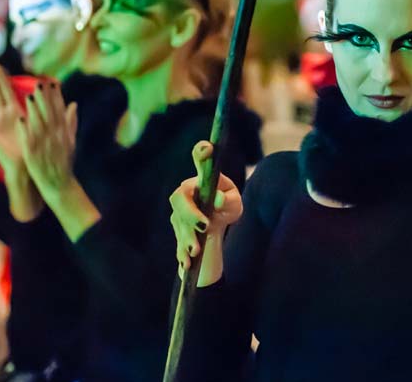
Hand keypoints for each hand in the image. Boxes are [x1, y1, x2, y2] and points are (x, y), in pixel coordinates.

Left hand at [15, 80, 77, 204]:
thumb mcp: (71, 141)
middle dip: (45, 99)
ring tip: (30, 97)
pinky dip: (25, 129)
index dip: (56, 97)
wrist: (58, 184)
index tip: (52, 83)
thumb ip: (70, 122)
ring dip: (35, 111)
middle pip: (49, 114)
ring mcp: (44, 145)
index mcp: (64, 133)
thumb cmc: (64, 162)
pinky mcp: (33, 154)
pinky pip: (28, 140)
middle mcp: (55, 137)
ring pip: (38, 125)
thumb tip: (73, 104)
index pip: (60, 111)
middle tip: (40, 84)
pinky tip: (20, 119)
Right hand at [169, 141, 241, 270]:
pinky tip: (187, 264)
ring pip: (178, 224)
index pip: (199, 162)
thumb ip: (230, 200)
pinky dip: (182, 253)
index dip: (201, 153)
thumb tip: (219, 199)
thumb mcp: (235, 206)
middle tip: (204, 226)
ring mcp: (179, 214)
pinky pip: (177, 243)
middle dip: (190, 213)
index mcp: (202, 181)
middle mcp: (187, 194)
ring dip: (187, 237)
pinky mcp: (177, 233)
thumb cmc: (226, 210)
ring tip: (196, 251)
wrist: (212, 233)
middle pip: (179, 198)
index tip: (207, 148)